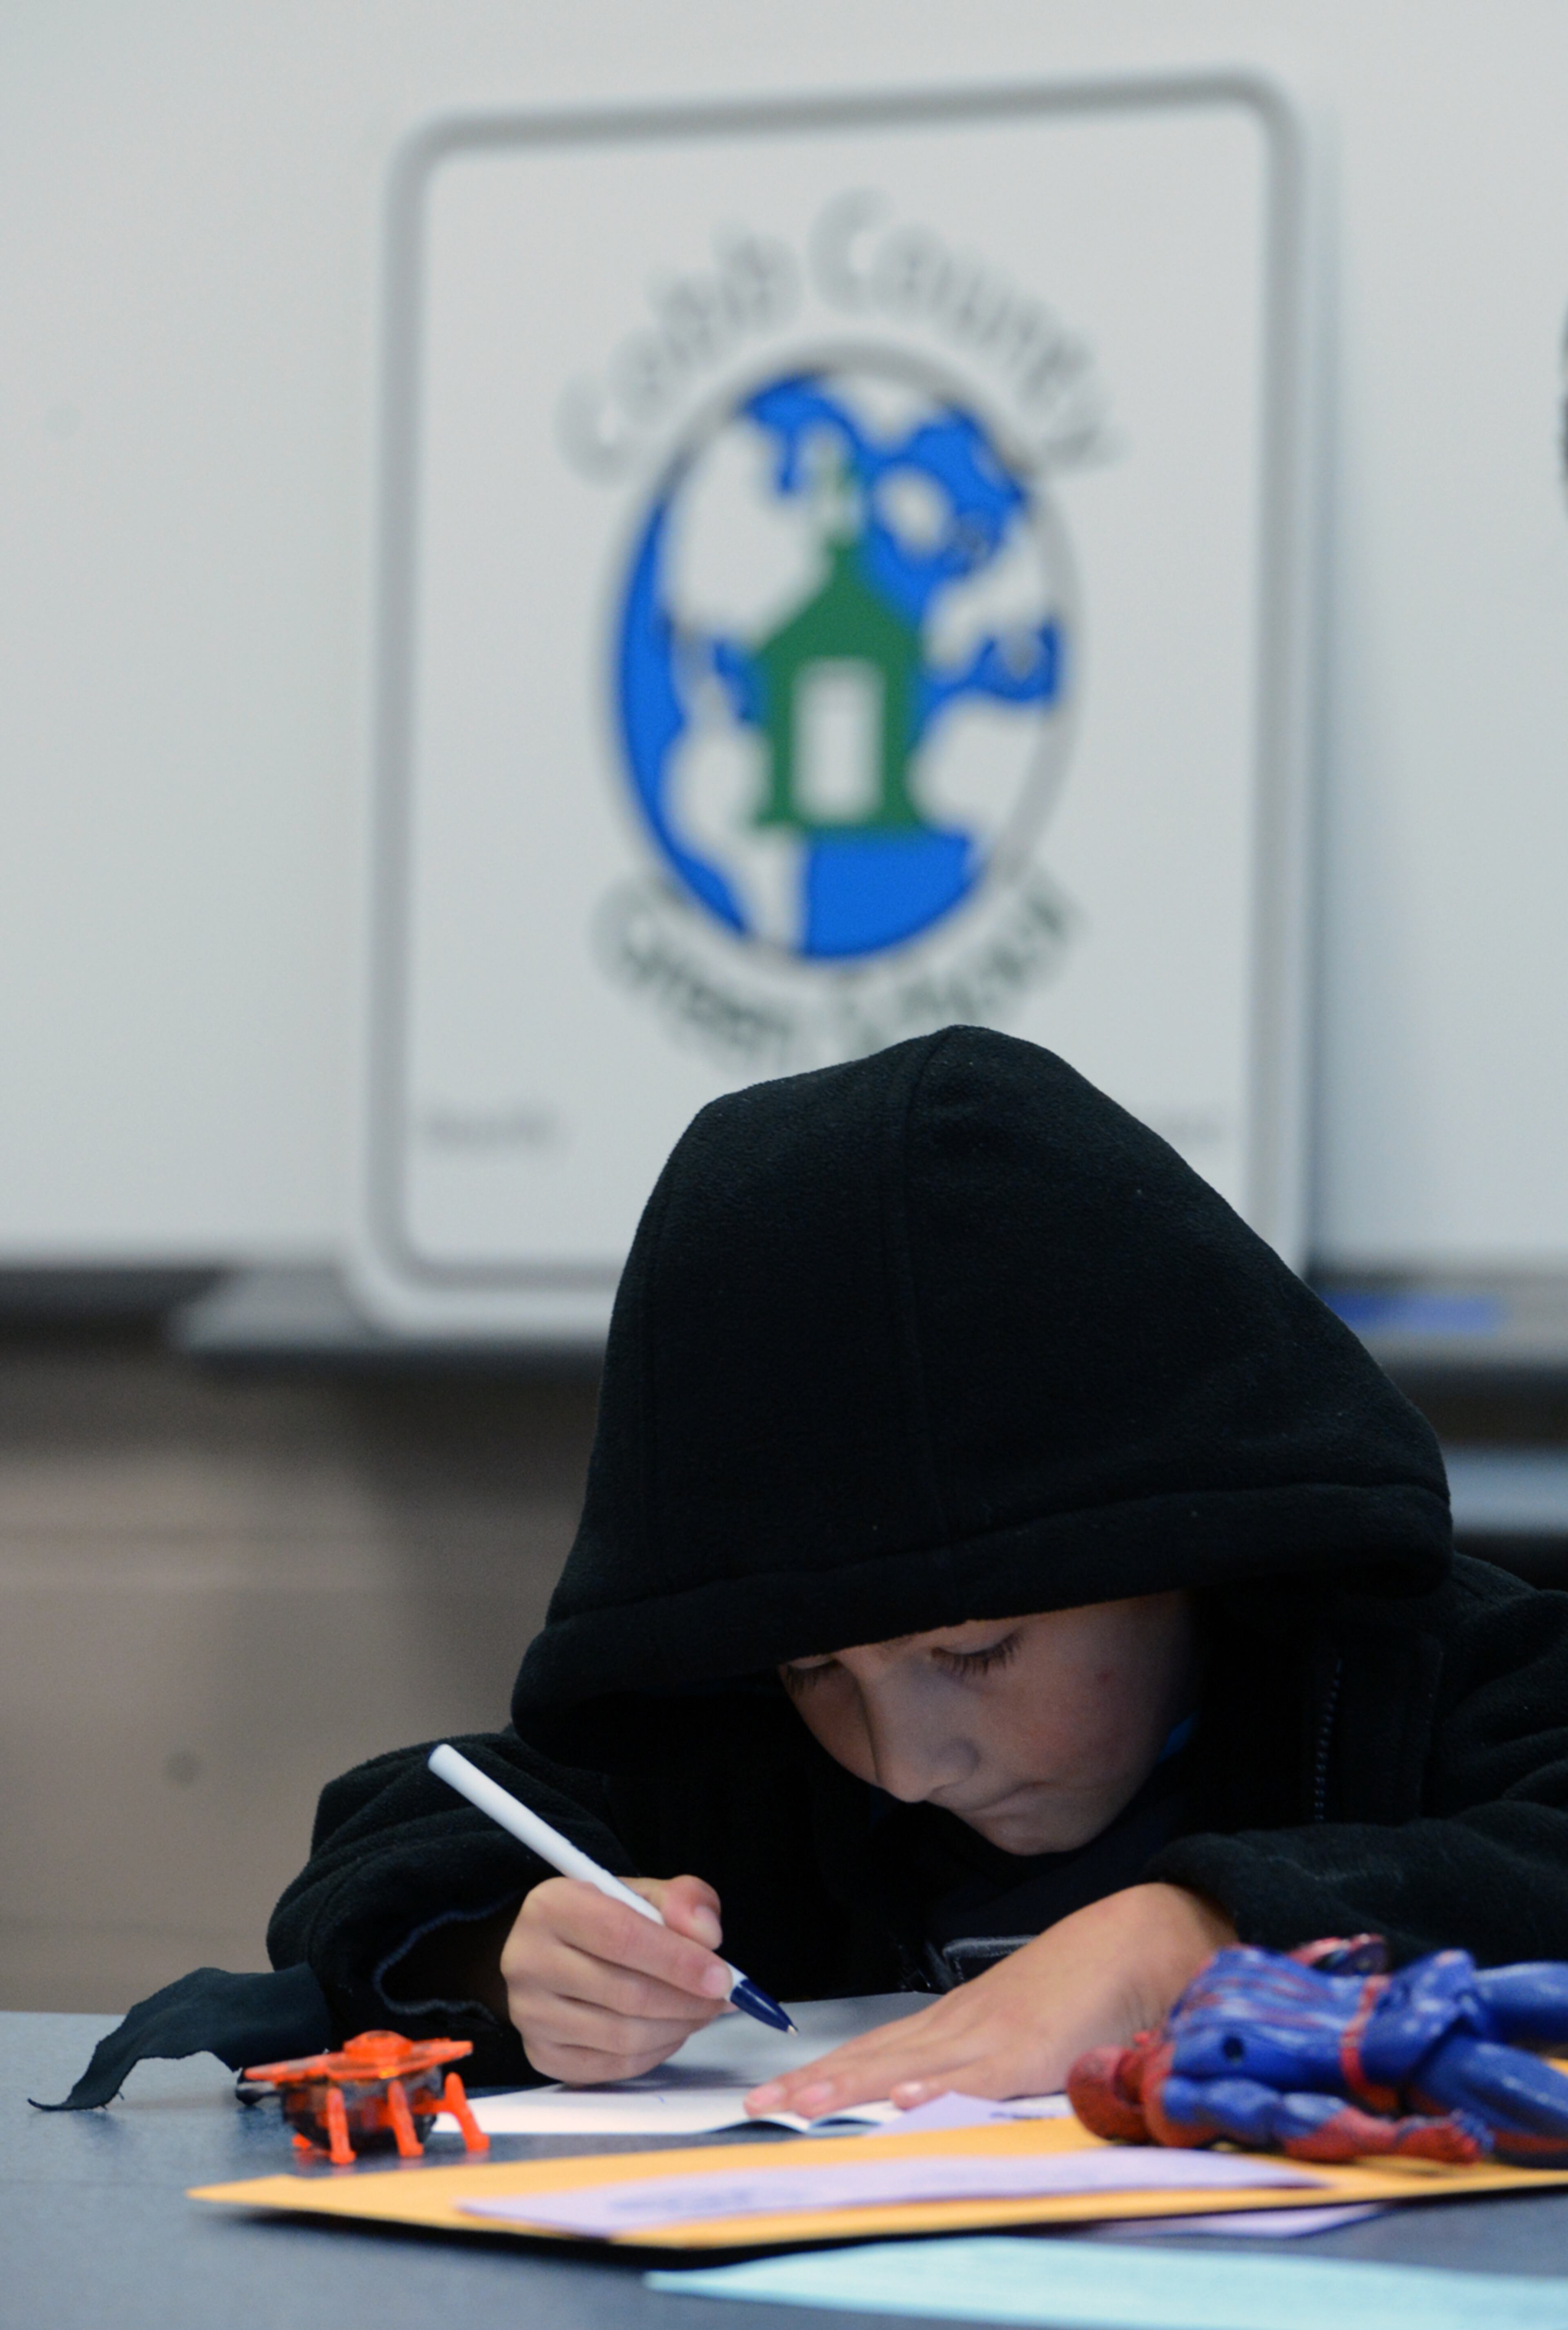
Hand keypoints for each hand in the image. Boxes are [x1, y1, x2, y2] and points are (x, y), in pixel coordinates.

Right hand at [500, 1874, 734, 2083]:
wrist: (549, 1950)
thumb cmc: (602, 1918)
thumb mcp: (640, 1893)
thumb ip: (682, 1901)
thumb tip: (707, 1936)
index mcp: (552, 1906)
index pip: (622, 1937)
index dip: (678, 1960)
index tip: (720, 1976)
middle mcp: (529, 1961)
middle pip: (626, 1993)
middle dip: (687, 2001)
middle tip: (720, 1998)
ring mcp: (531, 2014)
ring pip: (621, 2036)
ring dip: (676, 2028)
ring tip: (701, 2012)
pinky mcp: (541, 2054)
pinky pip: (611, 2067)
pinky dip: (654, 2053)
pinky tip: (672, 2031)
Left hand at [744, 1883, 1234, 2118]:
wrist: (1133, 1943)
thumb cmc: (1080, 1987)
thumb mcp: (1020, 2028)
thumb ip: (983, 2060)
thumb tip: (939, 2091)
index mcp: (957, 2023)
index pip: (876, 2050)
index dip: (825, 2071)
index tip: (777, 2091)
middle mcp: (961, 2026)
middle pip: (875, 2057)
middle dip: (816, 2083)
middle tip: (758, 2105)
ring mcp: (991, 2037)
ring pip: (906, 2066)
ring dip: (851, 2086)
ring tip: (803, 2103)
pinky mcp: (1027, 2053)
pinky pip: (973, 2079)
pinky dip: (935, 2089)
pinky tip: (902, 2099)